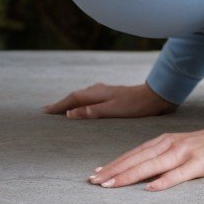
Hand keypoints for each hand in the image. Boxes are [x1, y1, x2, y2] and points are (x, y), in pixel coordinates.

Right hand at [42, 82, 177, 118]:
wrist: (159, 96)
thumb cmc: (137, 104)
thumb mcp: (113, 110)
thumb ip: (91, 111)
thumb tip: (69, 113)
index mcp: (98, 94)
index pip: (73, 99)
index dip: (59, 105)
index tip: (45, 111)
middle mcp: (102, 91)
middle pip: (77, 96)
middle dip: (63, 102)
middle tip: (49, 109)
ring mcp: (109, 92)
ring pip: (86, 95)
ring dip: (74, 101)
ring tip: (65, 107)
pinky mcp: (117, 96)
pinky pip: (94, 97)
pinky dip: (85, 101)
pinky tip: (90, 104)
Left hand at [86, 118, 203, 191]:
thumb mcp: (185, 147)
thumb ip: (167, 157)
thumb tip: (147, 173)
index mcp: (167, 141)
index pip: (135, 154)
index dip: (115, 164)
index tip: (96, 174)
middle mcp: (172, 145)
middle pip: (138, 159)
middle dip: (113, 171)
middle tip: (92, 181)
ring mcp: (185, 154)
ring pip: (152, 165)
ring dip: (129, 175)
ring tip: (109, 185)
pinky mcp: (200, 163)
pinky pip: (180, 174)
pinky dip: (164, 181)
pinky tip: (151, 189)